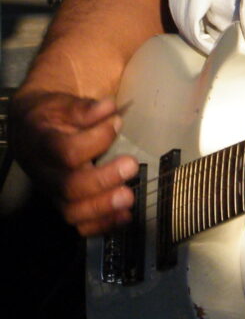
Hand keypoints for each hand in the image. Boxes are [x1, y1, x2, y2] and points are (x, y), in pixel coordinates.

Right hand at [10, 91, 138, 236]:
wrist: (31, 130)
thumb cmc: (51, 115)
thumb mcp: (62, 103)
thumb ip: (84, 108)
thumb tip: (108, 108)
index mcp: (41, 144)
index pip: (65, 151)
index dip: (95, 140)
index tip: (117, 122)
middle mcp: (45, 173)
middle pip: (69, 186)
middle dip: (103, 179)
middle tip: (131, 166)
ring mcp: (53, 192)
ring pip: (72, 211)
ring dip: (103, 207)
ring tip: (129, 197)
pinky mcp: (64, 204)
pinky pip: (79, 224)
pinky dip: (102, 224)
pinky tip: (124, 216)